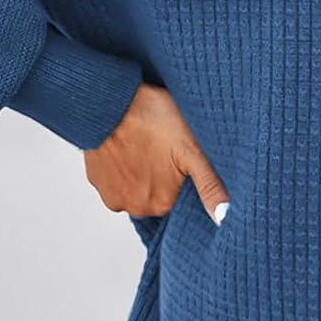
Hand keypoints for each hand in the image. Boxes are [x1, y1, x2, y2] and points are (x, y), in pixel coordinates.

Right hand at [82, 82, 230, 225]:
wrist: (111, 102)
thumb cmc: (153, 120)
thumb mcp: (192, 150)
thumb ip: (210, 186)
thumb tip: (225, 218)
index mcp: (161, 203)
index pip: (178, 194)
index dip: (180, 174)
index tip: (177, 155)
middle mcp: (135, 207)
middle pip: (156, 193)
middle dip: (159, 175)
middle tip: (160, 147)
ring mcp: (112, 194)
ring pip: (135, 187)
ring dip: (140, 171)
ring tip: (143, 144)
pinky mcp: (95, 180)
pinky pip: (114, 178)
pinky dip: (120, 165)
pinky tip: (127, 145)